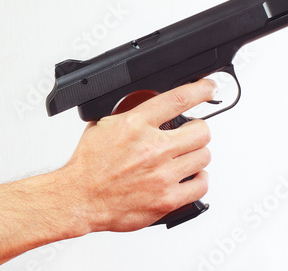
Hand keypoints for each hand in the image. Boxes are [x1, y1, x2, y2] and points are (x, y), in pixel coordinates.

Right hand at [61, 79, 215, 232]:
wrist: (79, 199)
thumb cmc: (89, 166)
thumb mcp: (104, 125)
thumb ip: (130, 113)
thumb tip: (147, 103)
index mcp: (136, 125)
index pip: (179, 99)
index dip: (201, 89)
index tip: (208, 87)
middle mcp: (152, 149)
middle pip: (201, 131)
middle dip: (198, 130)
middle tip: (190, 135)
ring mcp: (162, 175)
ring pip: (204, 156)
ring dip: (196, 156)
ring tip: (185, 158)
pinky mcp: (167, 199)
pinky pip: (201, 185)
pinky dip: (198, 179)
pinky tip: (189, 177)